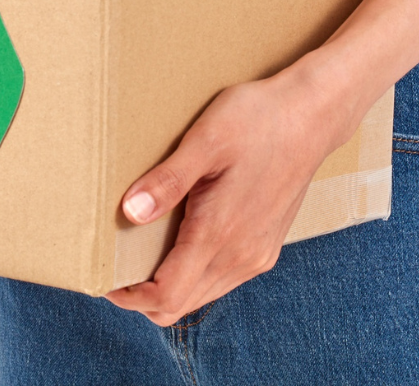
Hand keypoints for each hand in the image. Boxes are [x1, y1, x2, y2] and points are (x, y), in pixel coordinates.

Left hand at [105, 56, 355, 325]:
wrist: (312, 114)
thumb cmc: (258, 119)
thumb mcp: (207, 139)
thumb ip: (169, 180)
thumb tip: (129, 213)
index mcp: (220, 234)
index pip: (167, 297)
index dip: (130, 296)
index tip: (105, 276)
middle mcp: (242, 256)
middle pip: (181, 304)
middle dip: (143, 294)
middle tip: (117, 263)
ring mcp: (258, 254)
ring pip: (202, 293)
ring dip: (169, 284)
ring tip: (142, 249)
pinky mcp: (267, 244)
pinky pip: (222, 277)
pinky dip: (194, 272)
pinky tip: (182, 237)